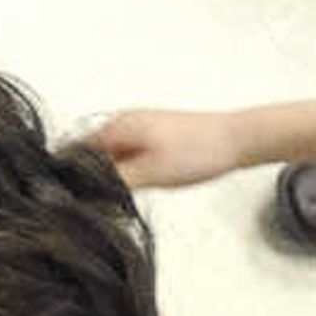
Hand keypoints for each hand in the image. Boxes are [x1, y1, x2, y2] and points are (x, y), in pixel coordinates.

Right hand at [85, 107, 250, 190]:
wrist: (241, 138)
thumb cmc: (203, 150)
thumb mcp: (149, 174)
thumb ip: (111, 182)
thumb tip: (81, 191)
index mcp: (117, 126)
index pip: (75, 152)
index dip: (74, 175)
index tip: (80, 194)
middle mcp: (124, 121)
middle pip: (93, 154)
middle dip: (99, 176)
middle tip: (117, 193)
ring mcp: (141, 125)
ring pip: (114, 155)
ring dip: (120, 173)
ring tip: (143, 183)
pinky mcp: (156, 133)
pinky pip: (131, 153)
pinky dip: (135, 167)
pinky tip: (153, 177)